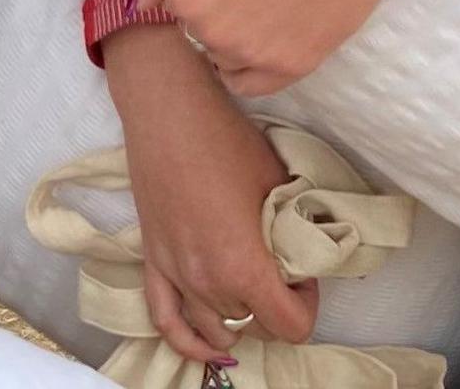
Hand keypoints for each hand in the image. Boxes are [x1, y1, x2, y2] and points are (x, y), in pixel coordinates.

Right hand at [107, 25, 314, 364]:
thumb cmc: (228, 143)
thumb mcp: (278, 188)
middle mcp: (208, 282)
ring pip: (216, 329)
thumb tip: (299, 256)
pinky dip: (188, 342)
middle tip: (280, 269)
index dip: (306, 306)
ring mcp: (176, 275)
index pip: (289, 326)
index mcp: (244, 267)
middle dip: (275, 306)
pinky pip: (166, 321)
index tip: (303, 275)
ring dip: (240, 318)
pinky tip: (207, 345)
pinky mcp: (153, 262)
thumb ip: (290, 236)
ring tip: (249, 287)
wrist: (170, 113)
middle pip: (255, 327)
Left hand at [136, 0, 386, 97]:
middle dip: (212, 7)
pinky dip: (249, 65)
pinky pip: (248, 84)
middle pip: (196, 32)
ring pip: (220, 57)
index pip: (173, 2)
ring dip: (231, 37)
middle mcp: (218, 37)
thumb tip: (142, 6)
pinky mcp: (294, 69)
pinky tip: (266, 34)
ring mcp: (257, 57)